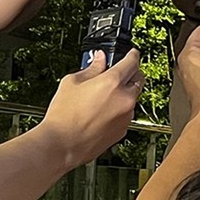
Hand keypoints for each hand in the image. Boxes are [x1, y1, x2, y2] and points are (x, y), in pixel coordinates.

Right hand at [40, 49, 144, 165]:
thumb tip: (100, 60)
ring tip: (104, 96)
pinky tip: (102, 112)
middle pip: (138, 79)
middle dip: (132, 73)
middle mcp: (124, 99)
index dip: (132, 54)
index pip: (132, 62)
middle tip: (119, 72)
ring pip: (133, 98)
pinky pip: (126, 114)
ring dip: (125, 93)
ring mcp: (126, 116)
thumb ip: (91, 68)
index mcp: (112, 82)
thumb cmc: (63, 116)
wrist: (61, 145)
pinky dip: (119, 110)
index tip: (131, 53)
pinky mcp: (122, 131)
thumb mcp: (72, 82)